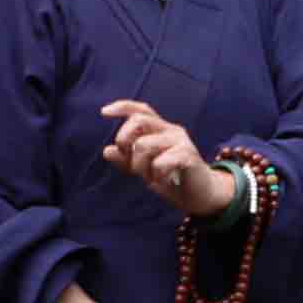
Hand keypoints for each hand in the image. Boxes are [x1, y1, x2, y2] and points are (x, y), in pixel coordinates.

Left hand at [99, 99, 239, 218]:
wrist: (198, 195)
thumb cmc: (170, 177)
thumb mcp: (144, 169)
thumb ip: (126, 160)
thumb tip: (107, 150)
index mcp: (160, 129)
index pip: (140, 110)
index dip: (122, 107)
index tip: (103, 112)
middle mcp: (170, 129)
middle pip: (138, 121)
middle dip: (124, 141)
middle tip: (130, 164)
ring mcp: (180, 141)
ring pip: (143, 145)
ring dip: (140, 167)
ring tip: (151, 178)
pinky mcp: (188, 155)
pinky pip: (160, 162)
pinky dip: (156, 176)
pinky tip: (163, 181)